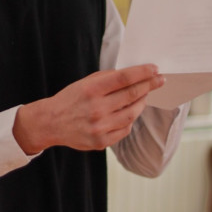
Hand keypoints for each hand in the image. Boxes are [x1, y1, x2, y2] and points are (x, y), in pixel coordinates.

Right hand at [13, 65, 164, 155]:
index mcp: (91, 90)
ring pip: (132, 114)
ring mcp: (99, 127)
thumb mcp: (85, 83)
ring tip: (144, 96)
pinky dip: (130, 120)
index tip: (155, 69)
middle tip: (159, 80)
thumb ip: (108, 79)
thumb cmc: (71, 99)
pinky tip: (130, 112)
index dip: (142, 73)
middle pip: (132, 95)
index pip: (124, 78)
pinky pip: (125, 130)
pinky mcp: (100, 142)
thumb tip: (134, 75)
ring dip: (142, 103)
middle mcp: (96, 109)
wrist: (51, 123)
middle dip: (149, 86)